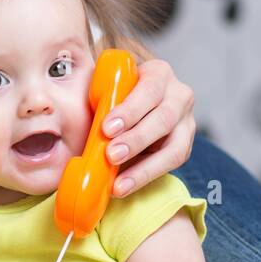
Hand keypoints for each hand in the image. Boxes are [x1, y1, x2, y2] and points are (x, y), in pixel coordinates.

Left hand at [100, 58, 195, 197]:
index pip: (148, 90)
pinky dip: (146, 177)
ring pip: (174, 147)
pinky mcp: (184, 145)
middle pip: (164, 118)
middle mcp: (179, 96)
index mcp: (159, 74)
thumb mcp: (110, 88)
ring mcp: (186, 122)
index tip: (107, 128)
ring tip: (119, 184)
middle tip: (111, 155)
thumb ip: (101, 98)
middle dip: (136, 139)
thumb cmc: (119, 94)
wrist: (139, 102)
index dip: (129, 111)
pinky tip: (125, 187)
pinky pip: (170, 165)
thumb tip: (74, 119)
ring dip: (144, 167)